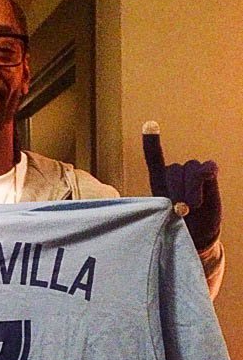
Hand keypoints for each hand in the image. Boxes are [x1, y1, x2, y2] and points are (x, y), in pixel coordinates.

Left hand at [142, 121, 220, 250]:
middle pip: (173, 170)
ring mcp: (192, 172)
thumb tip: (181, 206)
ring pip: (190, 169)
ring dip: (191, 189)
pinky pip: (208, 167)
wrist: (196, 235)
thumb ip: (167, 209)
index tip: (149, 124)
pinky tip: (207, 180)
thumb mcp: (164, 220)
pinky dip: (206, 175)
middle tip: (179, 212)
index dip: (152, 142)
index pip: (155, 158)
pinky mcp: (209, 175)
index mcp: (159, 181)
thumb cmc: (176, 227)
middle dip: (176, 191)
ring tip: (192, 207)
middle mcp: (175, 173)